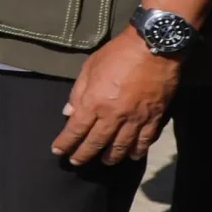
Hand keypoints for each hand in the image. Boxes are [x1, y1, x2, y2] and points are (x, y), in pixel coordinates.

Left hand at [56, 30, 177, 163]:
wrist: (153, 48)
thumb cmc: (117, 55)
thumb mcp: (89, 68)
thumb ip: (77, 93)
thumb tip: (68, 113)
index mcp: (94, 102)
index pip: (75, 129)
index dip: (65, 143)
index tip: (58, 152)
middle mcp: (113, 115)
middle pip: (96, 142)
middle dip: (84, 154)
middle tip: (76, 163)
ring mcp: (135, 118)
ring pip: (121, 146)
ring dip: (111, 157)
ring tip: (104, 162)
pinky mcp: (154, 117)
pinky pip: (145, 140)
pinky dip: (137, 150)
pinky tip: (132, 155)